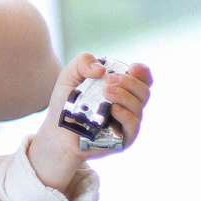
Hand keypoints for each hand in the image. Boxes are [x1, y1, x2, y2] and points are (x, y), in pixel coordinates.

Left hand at [28, 54, 153, 189]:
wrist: (57, 131)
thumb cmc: (67, 104)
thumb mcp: (70, 76)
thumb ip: (82, 62)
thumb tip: (101, 68)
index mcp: (121, 87)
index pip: (142, 79)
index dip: (142, 72)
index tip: (132, 68)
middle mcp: (128, 104)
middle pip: (143, 91)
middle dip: (130, 82)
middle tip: (110, 80)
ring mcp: (127, 121)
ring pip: (138, 106)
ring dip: (124, 95)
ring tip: (106, 92)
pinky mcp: (123, 138)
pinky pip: (133, 125)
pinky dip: (125, 114)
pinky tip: (113, 109)